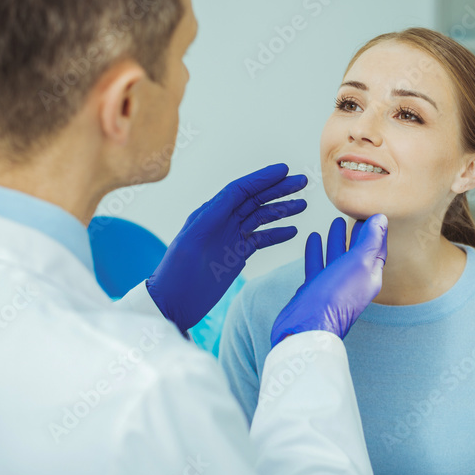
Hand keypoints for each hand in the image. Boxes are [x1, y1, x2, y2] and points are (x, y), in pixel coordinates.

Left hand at [147, 163, 306, 331]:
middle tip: (302, 181)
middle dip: (278, 189)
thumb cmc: (175, 275)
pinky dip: (277, 234)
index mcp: (209, 214)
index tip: (284, 170)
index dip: (262, 179)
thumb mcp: (190, 243)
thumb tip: (231, 196)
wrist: (172, 304)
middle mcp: (221, 222)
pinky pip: (261, 239)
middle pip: (254, 200)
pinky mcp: (236, 254)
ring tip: (303, 204)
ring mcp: (230, 238)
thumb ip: (211, 217)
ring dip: (281, 209)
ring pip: (260, 217)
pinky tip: (293, 231)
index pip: (240, 190)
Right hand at [271, 215, 387, 345]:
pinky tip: (313, 238)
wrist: (307, 326)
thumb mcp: (358, 263)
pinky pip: (317, 265)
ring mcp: (332, 286)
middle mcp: (352, 281)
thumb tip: (381, 219)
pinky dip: (316, 251)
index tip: (373, 214)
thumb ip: (370, 241)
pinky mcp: (314, 289)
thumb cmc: (334, 298)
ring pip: (336, 256)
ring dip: (336, 239)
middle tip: (355, 216)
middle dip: (357, 234)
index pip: (377, 249)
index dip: (376, 231)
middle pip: (356, 252)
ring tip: (335, 221)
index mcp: (369, 276)